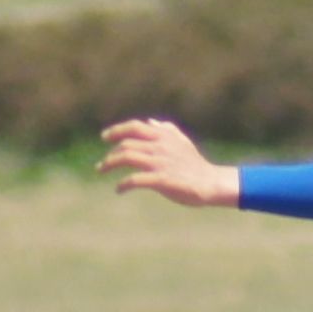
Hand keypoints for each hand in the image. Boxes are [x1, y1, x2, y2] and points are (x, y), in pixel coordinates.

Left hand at [100, 118, 238, 207]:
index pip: (134, 127)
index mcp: (163, 136)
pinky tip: (119, 189)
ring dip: (110, 164)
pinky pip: (135, 179)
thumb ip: (167, 130)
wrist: (210, 182)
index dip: (116, 130)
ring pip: (127, 157)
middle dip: (110, 154)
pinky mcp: (161, 180)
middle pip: (126, 144)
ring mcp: (160, 163)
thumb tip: (151, 122)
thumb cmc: (195, 164)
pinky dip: (123, 184)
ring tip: (103, 171)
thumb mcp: (182, 142)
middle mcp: (159, 146)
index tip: (104, 137)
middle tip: (102, 165)